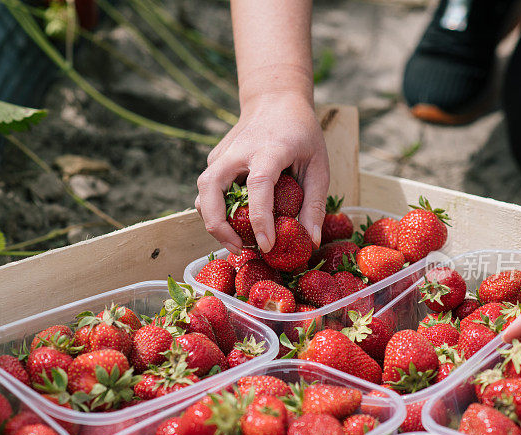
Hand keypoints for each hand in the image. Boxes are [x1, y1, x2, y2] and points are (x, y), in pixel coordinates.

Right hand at [195, 91, 329, 253]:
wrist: (275, 100)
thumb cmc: (301, 133)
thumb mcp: (318, 165)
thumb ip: (314, 203)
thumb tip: (311, 241)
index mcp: (268, 149)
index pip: (258, 185)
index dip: (260, 219)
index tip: (266, 246)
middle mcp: (238, 151)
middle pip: (210, 189)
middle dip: (218, 225)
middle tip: (239, 249)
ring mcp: (221, 155)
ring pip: (202, 194)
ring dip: (213, 222)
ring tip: (238, 242)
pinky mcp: (215, 160)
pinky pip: (209, 192)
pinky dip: (216, 212)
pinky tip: (236, 224)